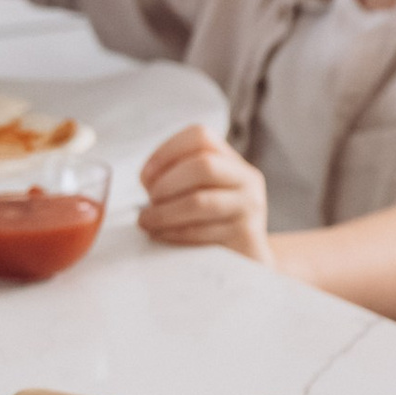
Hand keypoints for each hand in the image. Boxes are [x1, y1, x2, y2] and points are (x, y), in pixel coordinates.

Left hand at [138, 125, 271, 260]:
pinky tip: (161, 234)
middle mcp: (246, 178)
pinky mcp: (245, 235)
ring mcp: (249, 206)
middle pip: (203, 165)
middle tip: (150, 201)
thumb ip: (179, 177)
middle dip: (167, 184)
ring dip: (164, 212)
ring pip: (200, 201)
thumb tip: (148, 179)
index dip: (166, 152)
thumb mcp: (202, 191)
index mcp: (231, 161)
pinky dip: (173, 233)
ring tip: (147, 221)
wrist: (247, 258)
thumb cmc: (213, 223)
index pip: (200, 136)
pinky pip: (201, 231)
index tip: (145, 176)